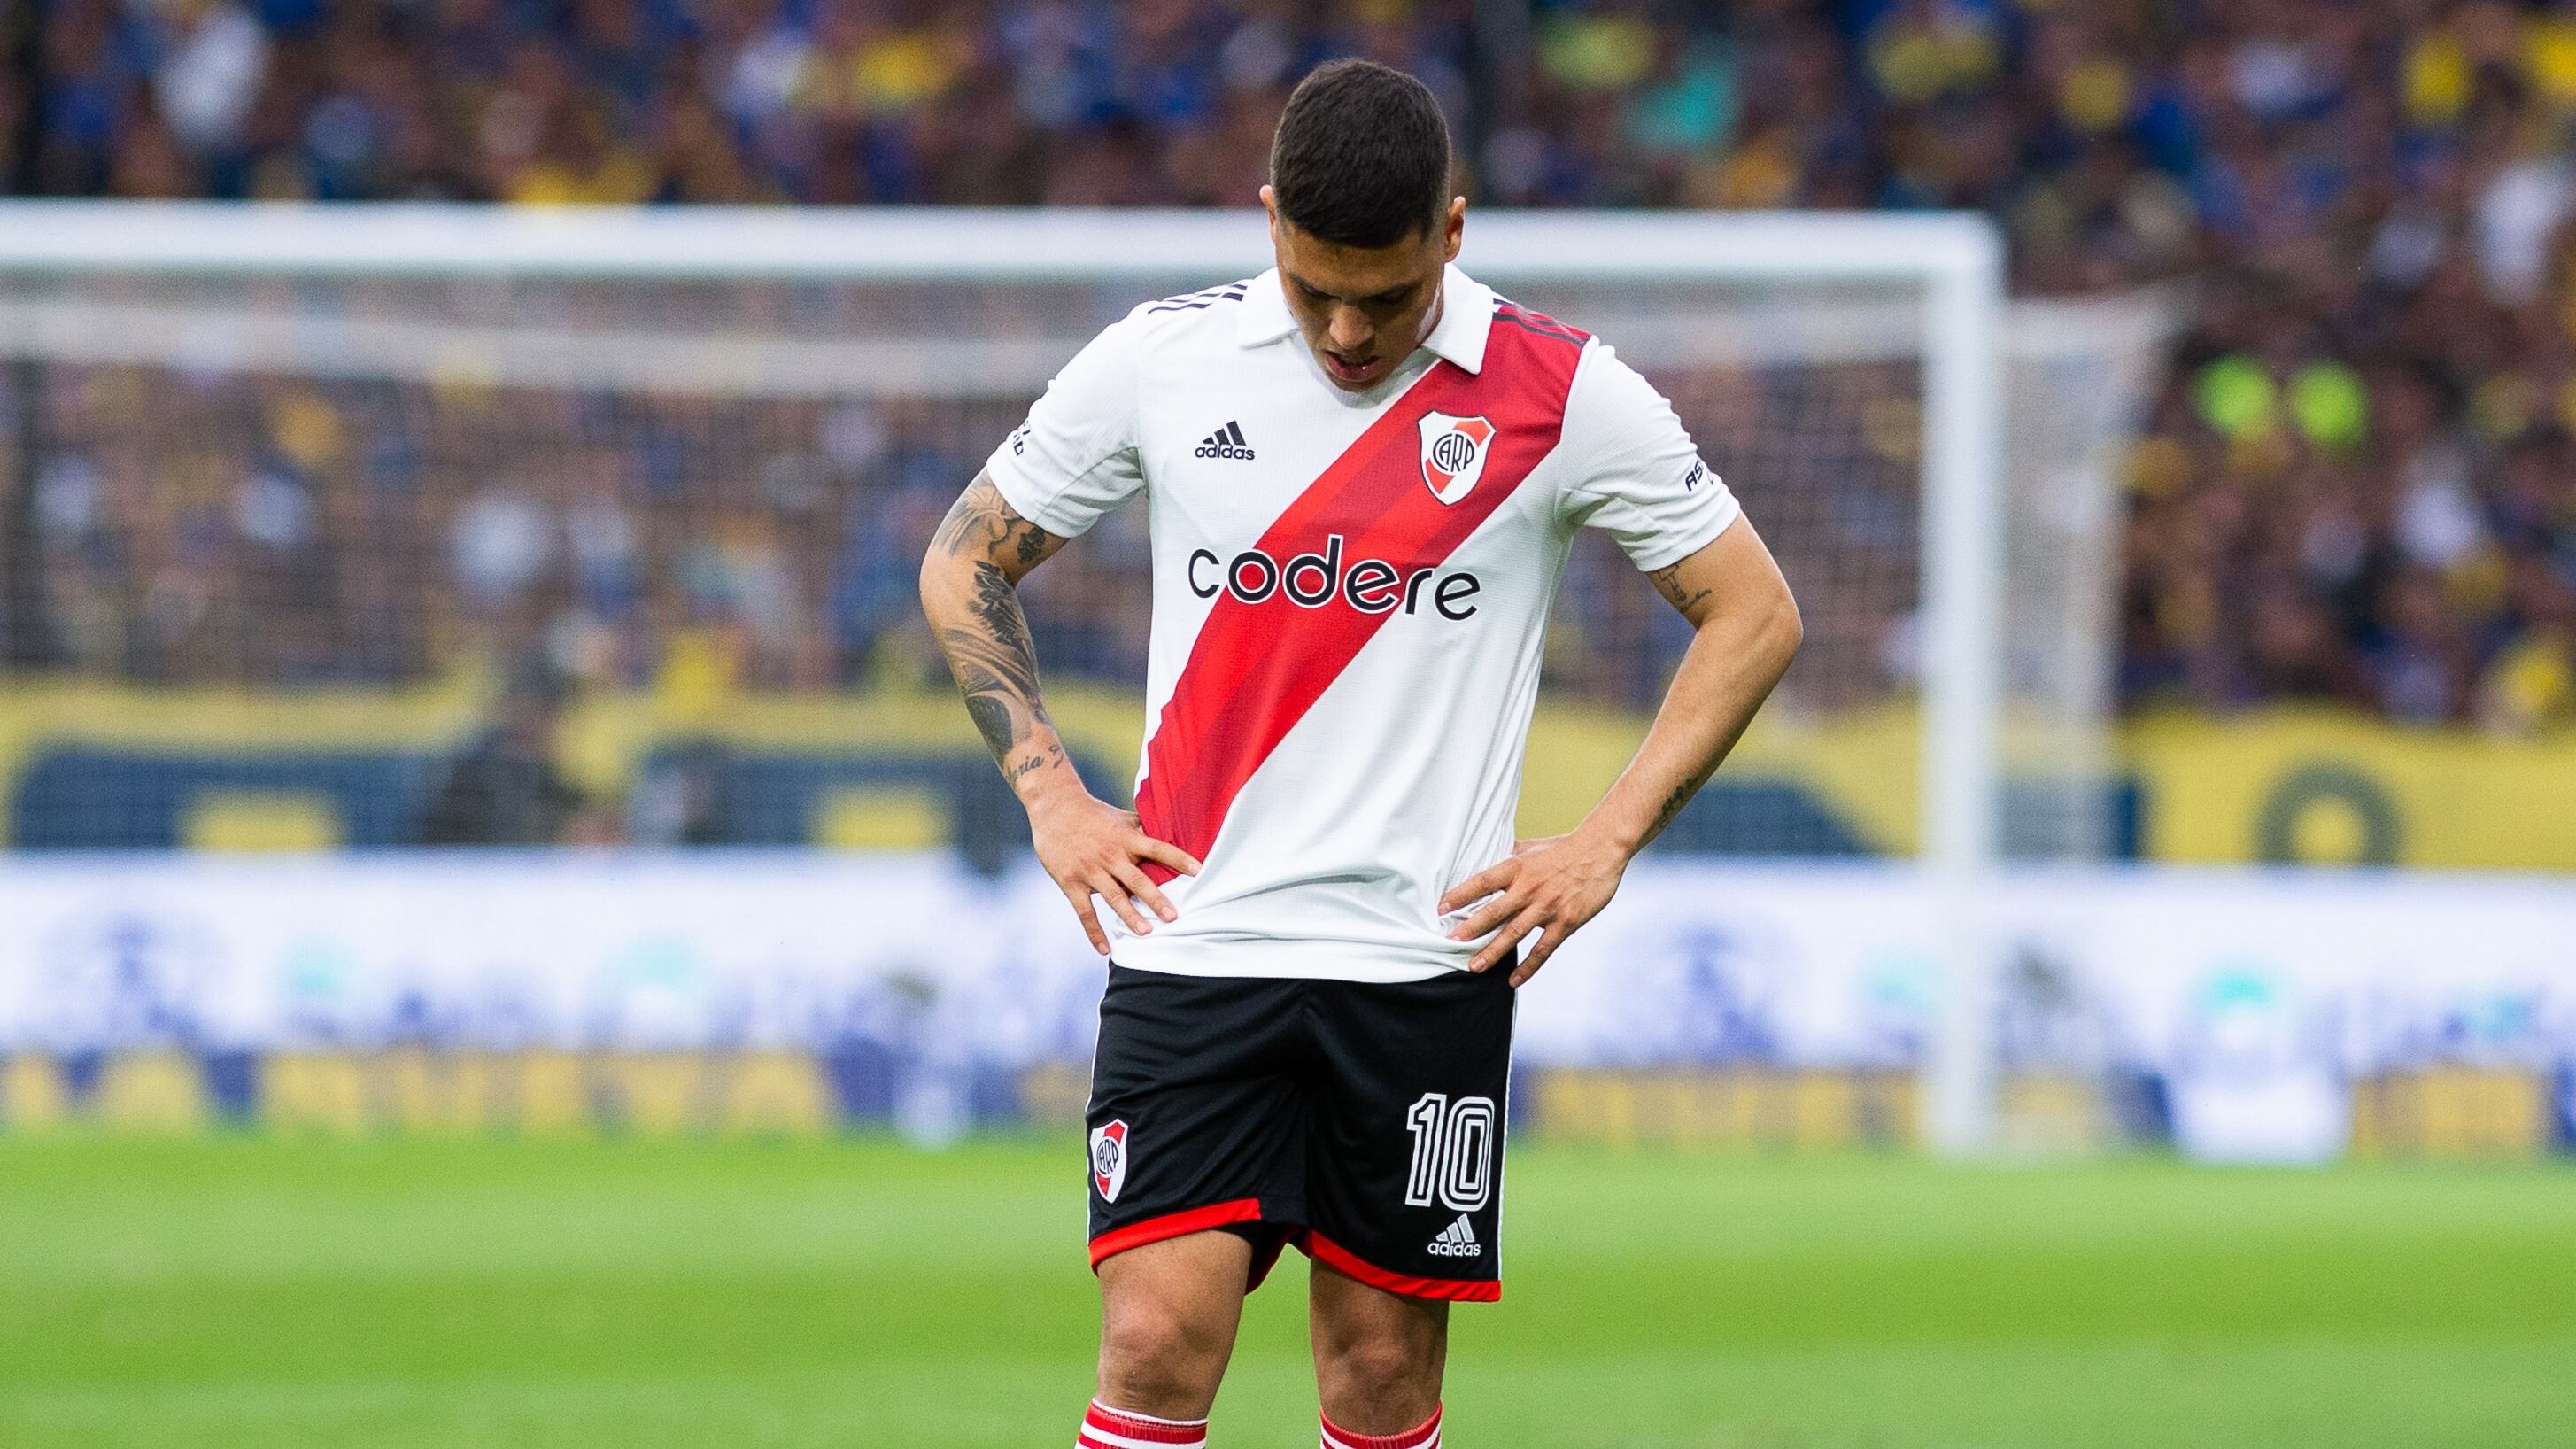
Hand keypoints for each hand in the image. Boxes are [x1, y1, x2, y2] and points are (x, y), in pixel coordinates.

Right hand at [1028, 788, 1201, 955]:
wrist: (1054, 807)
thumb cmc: (1093, 812)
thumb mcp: (1121, 817)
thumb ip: (1143, 828)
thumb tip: (1172, 832)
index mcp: (1126, 838)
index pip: (1157, 848)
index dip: (1178, 858)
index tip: (1198, 871)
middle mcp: (1110, 855)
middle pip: (1137, 879)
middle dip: (1156, 899)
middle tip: (1173, 917)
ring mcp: (1090, 870)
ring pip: (1113, 897)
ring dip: (1130, 916)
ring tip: (1147, 932)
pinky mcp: (1071, 882)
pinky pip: (1085, 911)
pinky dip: (1094, 932)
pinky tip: (1105, 950)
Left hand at [1438, 826, 1632, 985]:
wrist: (1600, 851)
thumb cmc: (1563, 847)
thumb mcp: (1531, 847)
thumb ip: (1508, 856)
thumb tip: (1483, 857)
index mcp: (1517, 867)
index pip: (1482, 882)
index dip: (1460, 894)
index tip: (1441, 907)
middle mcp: (1528, 889)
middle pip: (1493, 912)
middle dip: (1470, 929)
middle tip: (1450, 942)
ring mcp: (1547, 908)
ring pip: (1514, 934)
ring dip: (1492, 952)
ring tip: (1473, 967)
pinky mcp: (1565, 923)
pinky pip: (1542, 950)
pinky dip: (1528, 967)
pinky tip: (1513, 981)